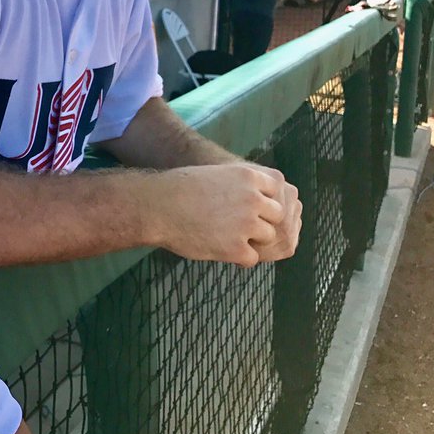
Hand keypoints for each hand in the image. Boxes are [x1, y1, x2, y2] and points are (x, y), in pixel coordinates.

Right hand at [149, 164, 300, 265]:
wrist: (156, 206)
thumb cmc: (179, 188)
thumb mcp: (216, 175)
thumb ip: (241, 186)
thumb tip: (259, 202)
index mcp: (248, 176)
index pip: (276, 190)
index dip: (263, 201)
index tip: (249, 206)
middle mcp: (253, 198)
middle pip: (277, 215)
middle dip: (262, 221)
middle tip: (239, 225)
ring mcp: (246, 224)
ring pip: (268, 237)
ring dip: (252, 240)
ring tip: (228, 237)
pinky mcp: (236, 248)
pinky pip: (251, 258)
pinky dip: (239, 257)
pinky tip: (220, 249)